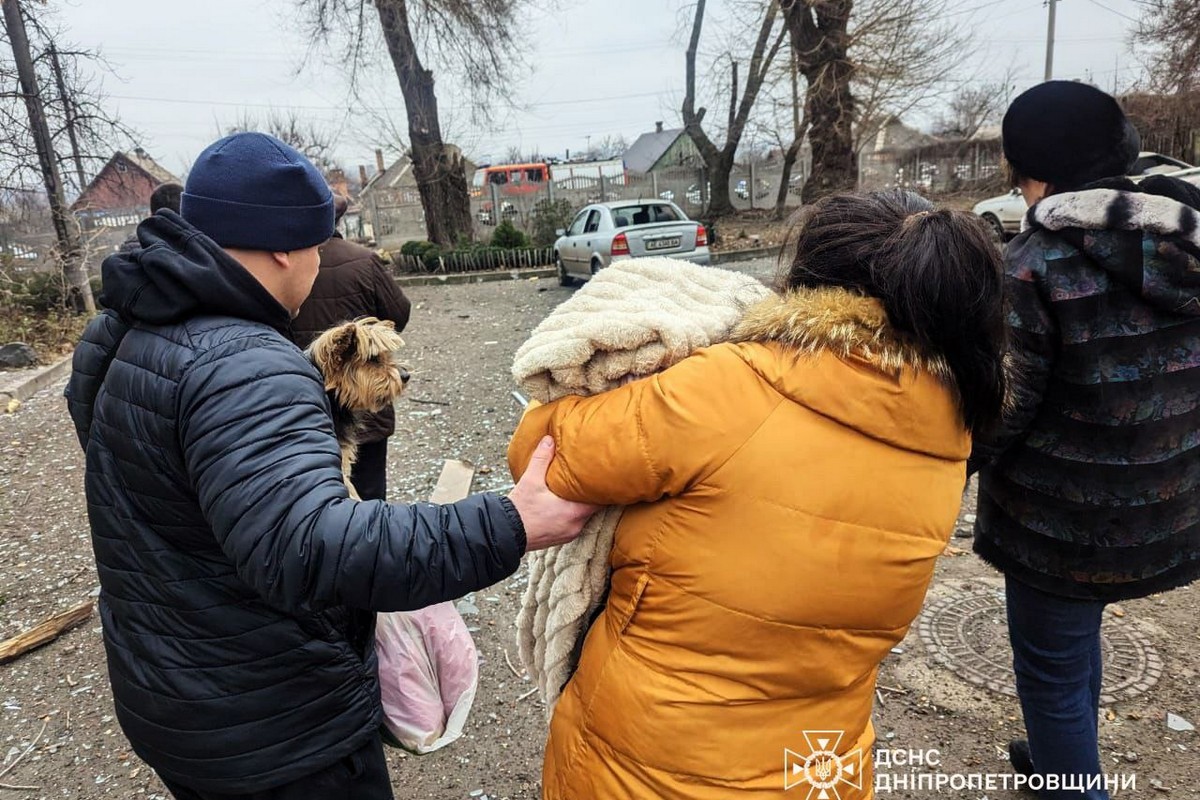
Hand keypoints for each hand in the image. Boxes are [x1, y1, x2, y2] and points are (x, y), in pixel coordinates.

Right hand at [508, 436, 598, 550]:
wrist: (504, 534)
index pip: (601, 501)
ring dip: (581, 506)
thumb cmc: (520, 509)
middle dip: (591, 496)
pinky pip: (574, 524)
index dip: (603, 489)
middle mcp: (576, 525)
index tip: (604, 478)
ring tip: (578, 491)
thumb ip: (542, 459)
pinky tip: (565, 506)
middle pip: (593, 509)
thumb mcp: (531, 480)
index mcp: (574, 512)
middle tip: (592, 481)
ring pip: (583, 517)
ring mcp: (569, 534)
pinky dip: (572, 515)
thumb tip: (549, 440)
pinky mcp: (561, 539)